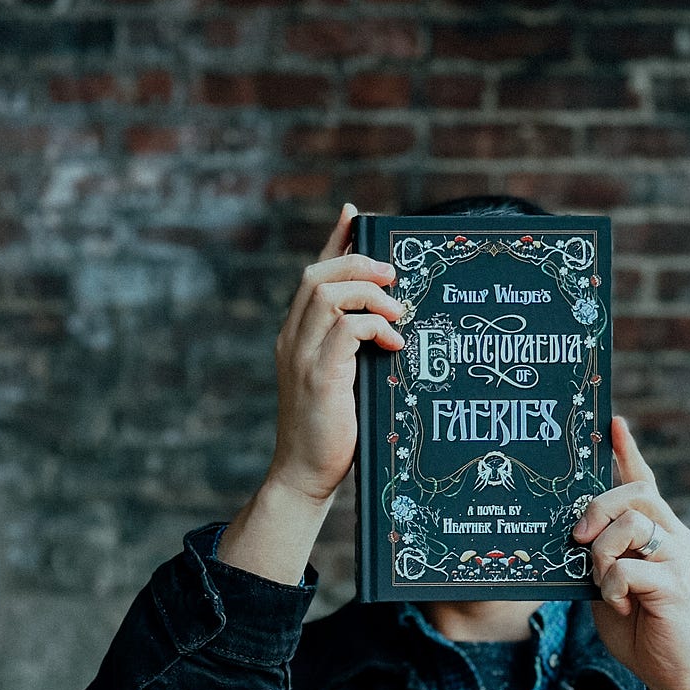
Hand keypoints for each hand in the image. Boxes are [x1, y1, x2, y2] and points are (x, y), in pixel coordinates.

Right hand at [265, 202, 404, 505]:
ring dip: (368, 293)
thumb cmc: (332, 430)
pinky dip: (373, 326)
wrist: (305, 474)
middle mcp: (292, 339)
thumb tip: (389, 323)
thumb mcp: (343, 379)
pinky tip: (393, 342)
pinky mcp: (318, 376)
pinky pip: (344, 330)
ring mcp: (301, 356)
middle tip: (393, 273)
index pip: (313, 274)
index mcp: (296, 335)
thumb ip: (354, 348)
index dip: (333, 240)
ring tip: (397, 310)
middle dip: (358, 261)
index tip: (355, 215)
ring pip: (327, 293)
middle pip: (317, 274)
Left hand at [573, 417, 689, 689]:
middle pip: (635, 492)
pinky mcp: (676, 586)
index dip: (627, 450)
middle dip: (597, 508)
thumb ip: (600, 552)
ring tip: (602, 581)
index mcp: (659, 530)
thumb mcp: (609, 580)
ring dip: (602, 553)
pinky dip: (612, 586)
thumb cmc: (639, 625)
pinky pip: (628, 568)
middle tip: (578, 540)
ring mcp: (679, 559)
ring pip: (632, 525)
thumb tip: (573, 529)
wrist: (673, 673)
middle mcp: (675, 536)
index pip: (644, 480)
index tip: (612, 422)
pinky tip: (619, 604)